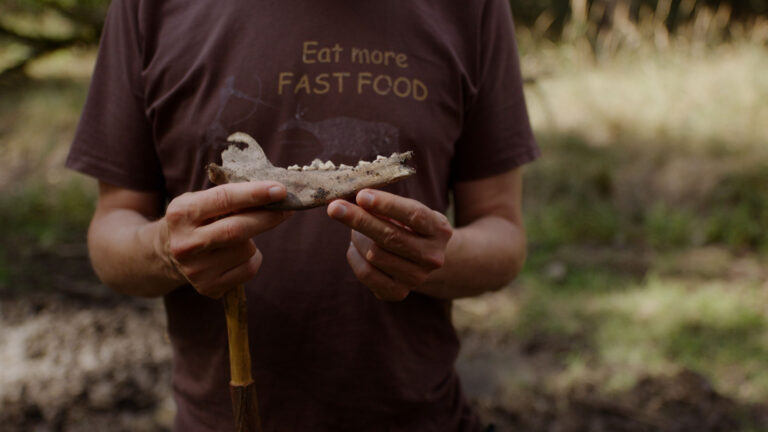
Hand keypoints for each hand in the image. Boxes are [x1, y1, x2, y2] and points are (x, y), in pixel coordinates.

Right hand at [160, 181, 291, 297]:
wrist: (168, 253)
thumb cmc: (196, 219)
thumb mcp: (201, 200)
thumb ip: (231, 196)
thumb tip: (274, 193)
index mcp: (181, 213)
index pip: (223, 199)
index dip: (254, 193)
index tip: (280, 190)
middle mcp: (185, 243)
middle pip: (237, 229)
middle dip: (268, 217)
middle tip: (288, 208)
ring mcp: (196, 269)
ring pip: (247, 250)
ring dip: (254, 240)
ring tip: (239, 238)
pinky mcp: (208, 287)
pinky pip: (248, 270)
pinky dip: (252, 259)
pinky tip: (237, 255)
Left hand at [327, 189, 452, 300]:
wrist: (422, 259)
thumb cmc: (409, 226)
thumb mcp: (408, 211)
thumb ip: (386, 204)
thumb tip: (354, 199)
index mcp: (439, 229)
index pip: (414, 215)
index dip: (387, 205)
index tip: (362, 195)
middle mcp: (432, 256)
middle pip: (390, 237)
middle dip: (359, 220)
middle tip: (334, 207)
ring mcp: (417, 278)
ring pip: (374, 255)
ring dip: (357, 238)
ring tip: (356, 229)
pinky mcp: (399, 292)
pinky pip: (366, 273)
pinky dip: (354, 256)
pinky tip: (356, 247)